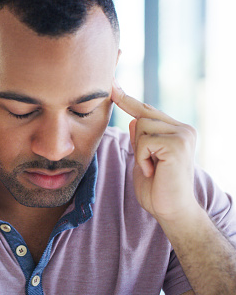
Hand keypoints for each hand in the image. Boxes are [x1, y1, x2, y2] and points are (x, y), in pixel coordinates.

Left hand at [111, 80, 199, 221]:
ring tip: (153, 168)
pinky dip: (142, 158)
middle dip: (137, 142)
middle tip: (150, 166)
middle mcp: (183, 128)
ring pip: (141, 125)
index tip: (111, 84)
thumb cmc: (156, 189)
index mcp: (175, 130)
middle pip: (141, 116)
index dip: (127, 99)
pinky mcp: (178, 143)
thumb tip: (133, 120)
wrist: (171, 211)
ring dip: (139, 151)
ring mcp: (183, 134)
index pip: (147, 110)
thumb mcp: (143, 159)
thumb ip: (141, 139)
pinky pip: (144, 140)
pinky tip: (154, 171)